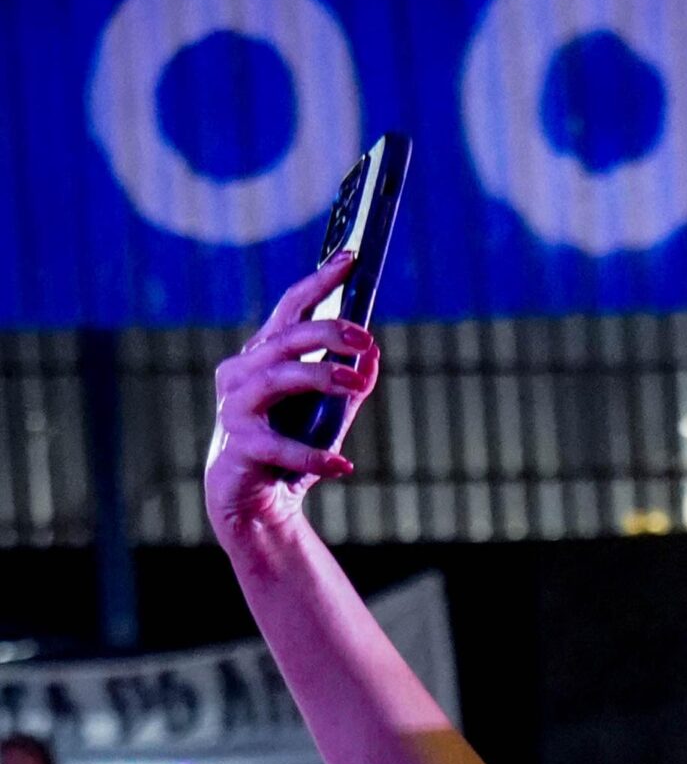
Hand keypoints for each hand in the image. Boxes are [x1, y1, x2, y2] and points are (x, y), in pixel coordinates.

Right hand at [204, 252, 379, 546]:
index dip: (319, 282)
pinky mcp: (238, 446)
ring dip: (321, 378)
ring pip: (279, 378)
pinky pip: (280, 446)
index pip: (290, 309)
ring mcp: (235, 408)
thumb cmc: (288, 453)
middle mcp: (242, 374)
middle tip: (366, 341)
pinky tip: (343, 465)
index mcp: (261, 357)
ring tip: (356, 386)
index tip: (351, 258)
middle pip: (286, 339)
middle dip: (328, 332)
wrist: (255, 505)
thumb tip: (374, 354)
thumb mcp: (327, 415)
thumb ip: (348, 384)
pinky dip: (314, 456)